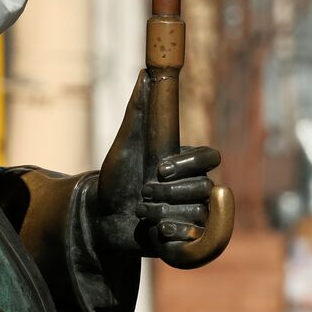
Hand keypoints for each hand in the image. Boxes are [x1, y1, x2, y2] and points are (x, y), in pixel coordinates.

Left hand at [90, 71, 221, 258]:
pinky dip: (176, 233)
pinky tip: (157, 230)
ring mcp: (194, 213)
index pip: (210, 157)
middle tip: (144, 191)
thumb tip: (146, 72)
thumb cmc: (115, 177)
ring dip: (164, 211)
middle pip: (204, 187)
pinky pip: (199, 238)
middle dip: (171, 191)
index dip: (189, 163)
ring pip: (199, 212)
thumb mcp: (125, 144)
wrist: (100, 217)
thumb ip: (138, 111)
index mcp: (187, 162)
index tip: (159, 168)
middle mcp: (196, 187)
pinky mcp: (188, 238)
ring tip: (141, 211)